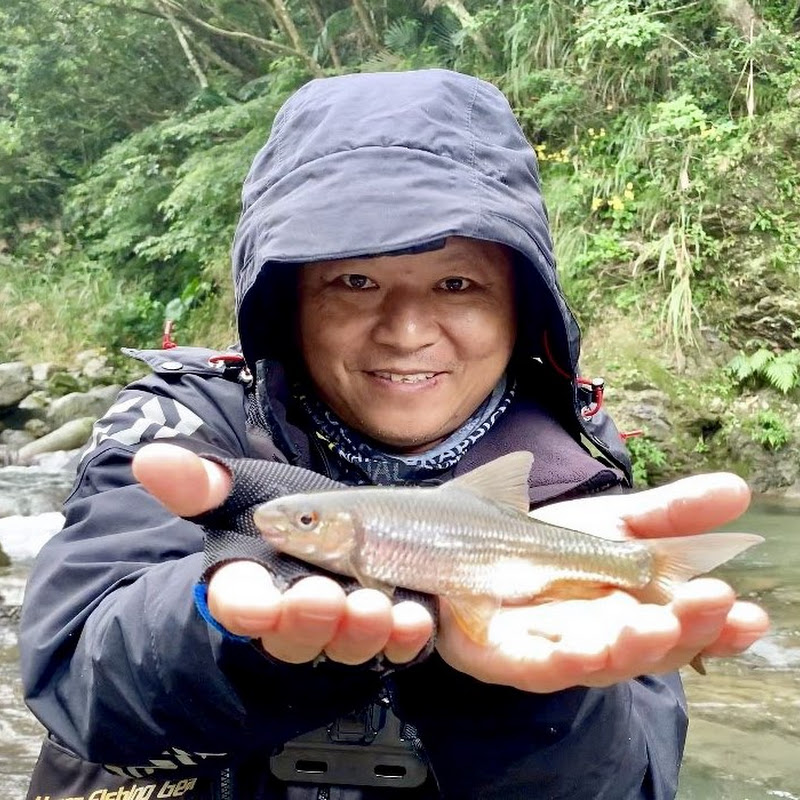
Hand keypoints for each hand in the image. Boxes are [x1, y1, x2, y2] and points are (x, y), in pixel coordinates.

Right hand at [132, 443, 432, 664]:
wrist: (328, 548)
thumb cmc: (278, 527)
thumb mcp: (241, 496)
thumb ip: (200, 485)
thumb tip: (150, 459)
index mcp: (249, 587)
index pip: (237, 602)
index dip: (243, 604)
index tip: (253, 602)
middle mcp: (291, 620)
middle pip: (293, 631)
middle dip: (306, 617)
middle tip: (320, 597)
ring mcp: (338, 633)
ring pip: (345, 643)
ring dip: (359, 629)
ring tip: (375, 607)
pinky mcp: (381, 638)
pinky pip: (395, 646)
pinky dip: (406, 636)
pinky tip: (418, 618)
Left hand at [435, 472, 769, 692]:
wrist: (467, 552)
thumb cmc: (546, 547)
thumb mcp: (612, 523)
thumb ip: (667, 514)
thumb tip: (738, 490)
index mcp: (636, 612)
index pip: (687, 627)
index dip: (720, 627)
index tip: (751, 616)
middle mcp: (604, 640)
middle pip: (652, 646)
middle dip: (686, 628)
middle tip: (711, 601)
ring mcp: (557, 652)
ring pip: (601, 661)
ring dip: (631, 647)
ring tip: (656, 625)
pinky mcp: (507, 658)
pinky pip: (536, 665)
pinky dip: (561, 660)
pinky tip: (583, 649)